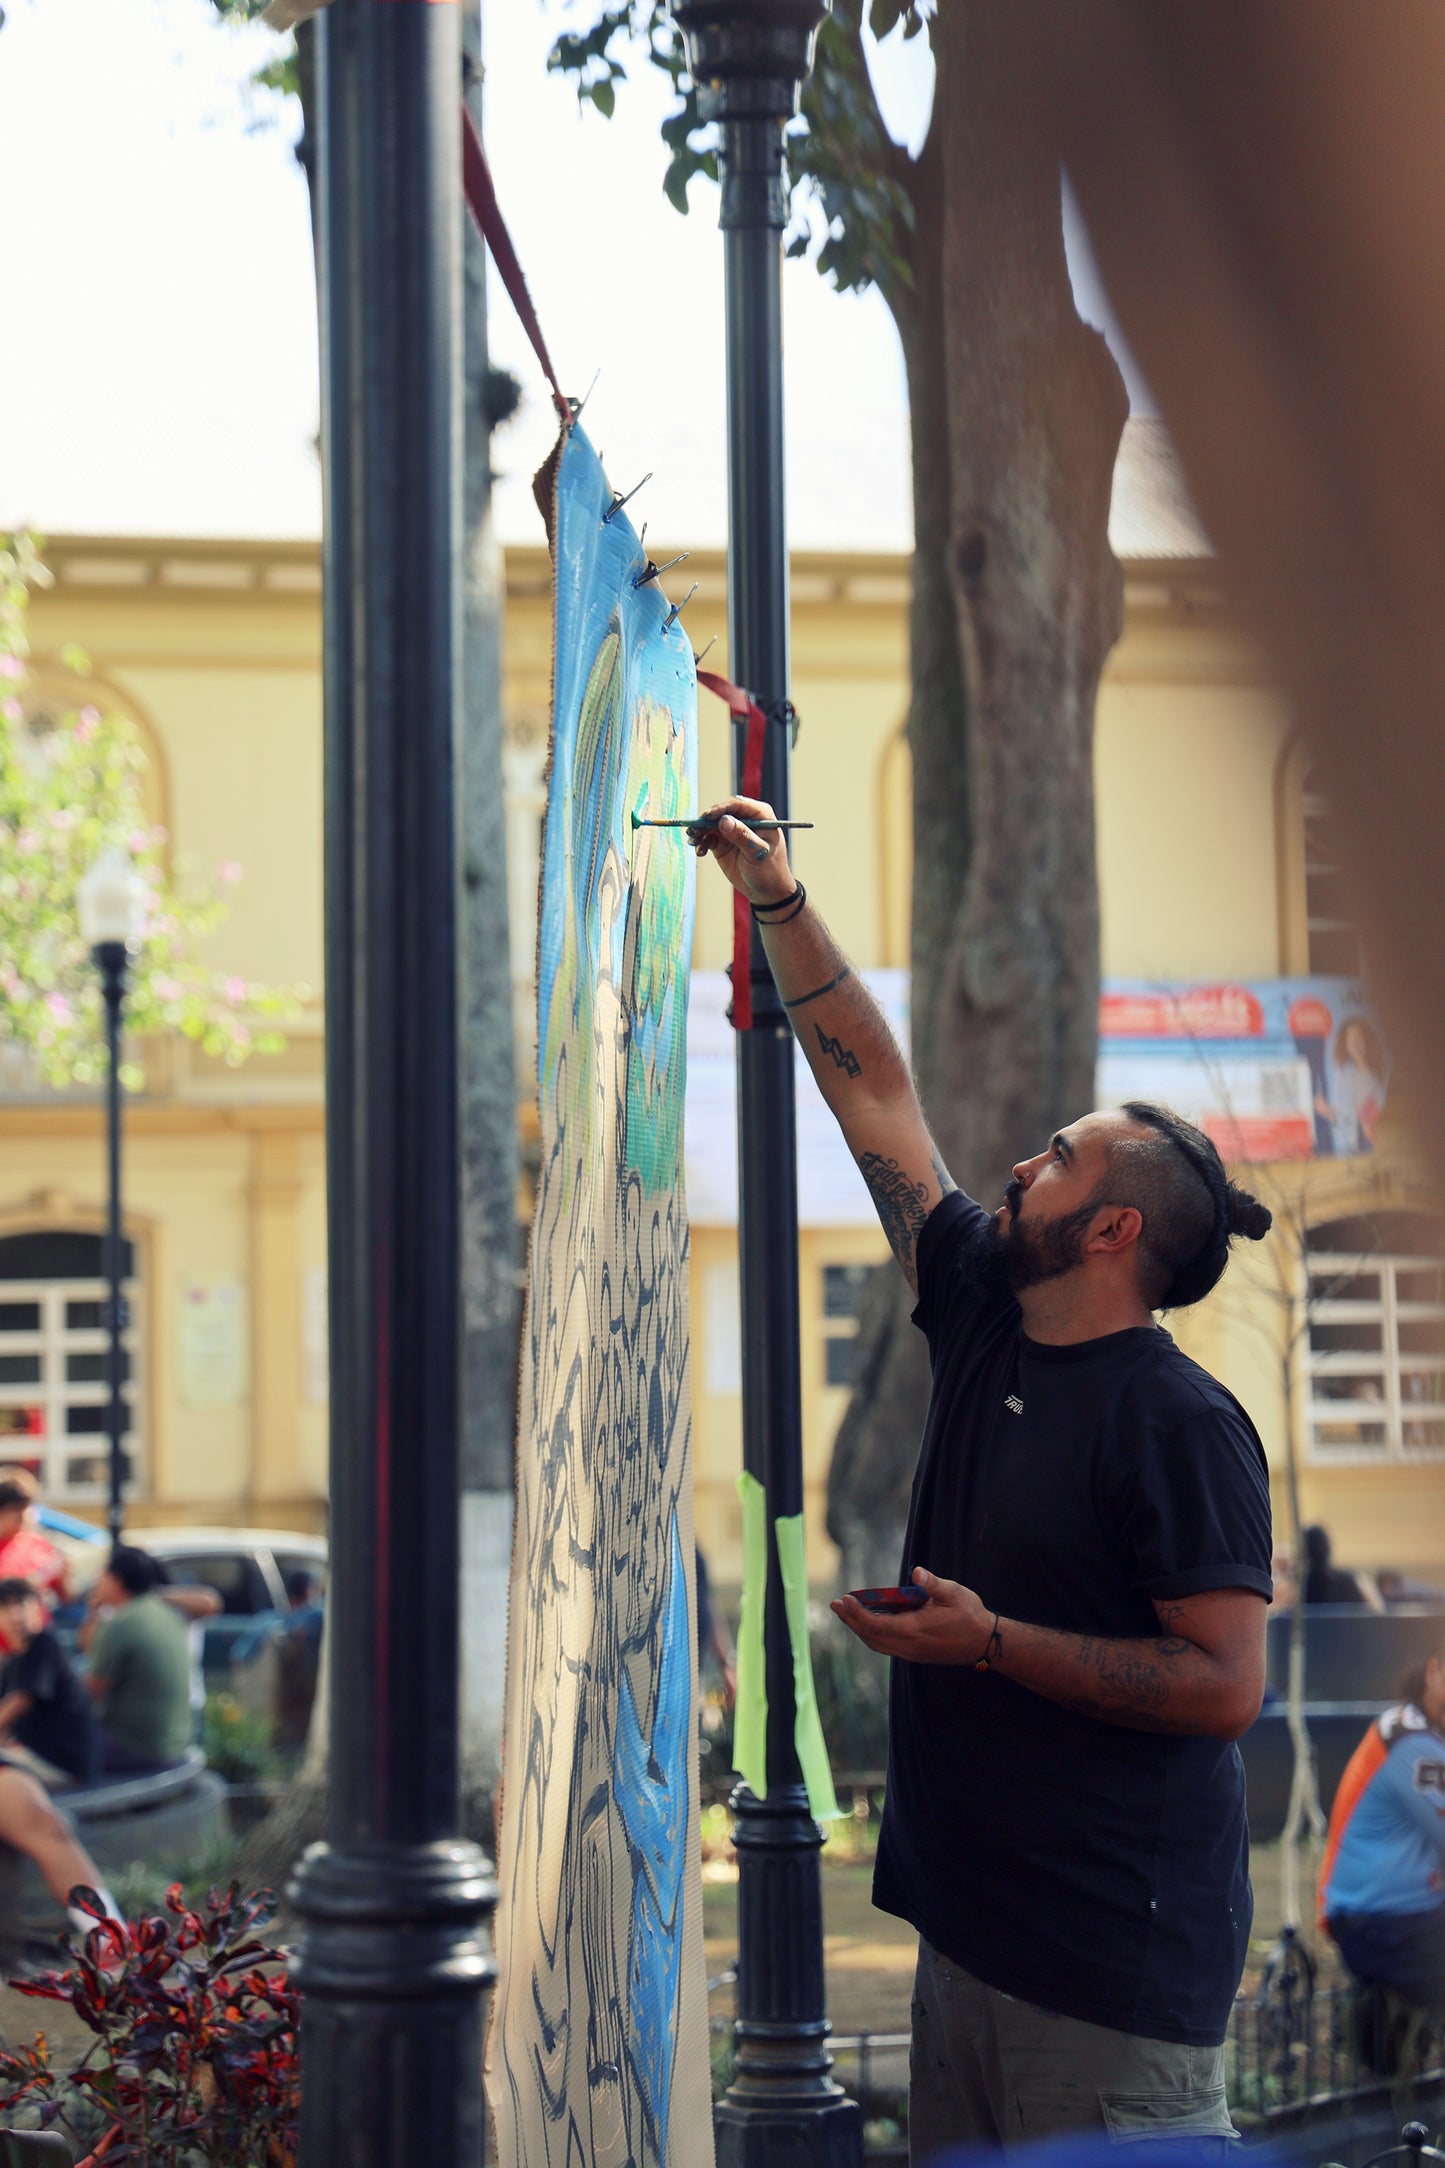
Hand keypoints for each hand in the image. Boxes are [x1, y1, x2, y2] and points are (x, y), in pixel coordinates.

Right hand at [689, 795, 794, 907]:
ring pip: (711, 824)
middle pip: (721, 812)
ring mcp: (732, 830)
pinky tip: (700, 851)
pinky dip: (701, 842)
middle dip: (706, 821)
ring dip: (700, 831)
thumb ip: (742, 836)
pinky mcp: (722, 842)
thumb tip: (723, 821)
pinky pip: (708, 837)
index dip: (721, 808)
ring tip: (693, 841)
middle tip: (694, 830)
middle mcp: (745, 819)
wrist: (766, 891)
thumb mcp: (758, 853)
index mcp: (760, 815)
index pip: (737, 805)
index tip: (707, 816)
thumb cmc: (770, 870)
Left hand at [830, 1568, 992, 1663]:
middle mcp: (909, 1646)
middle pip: (871, 1637)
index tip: (845, 1599)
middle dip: (851, 1621)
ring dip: (859, 1629)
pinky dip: (872, 1635)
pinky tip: (869, 1622)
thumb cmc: (970, 1615)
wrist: (985, 1642)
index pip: (876, 1625)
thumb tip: (916, 1572)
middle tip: (835, 1605)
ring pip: (877, 1644)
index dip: (857, 1613)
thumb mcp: (954, 1593)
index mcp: (915, 1630)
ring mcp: (912, 1653)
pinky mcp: (916, 1654)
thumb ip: (933, 1583)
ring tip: (846, 1613)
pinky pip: (886, 1647)